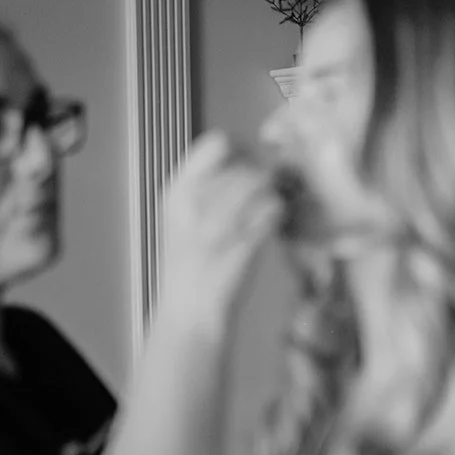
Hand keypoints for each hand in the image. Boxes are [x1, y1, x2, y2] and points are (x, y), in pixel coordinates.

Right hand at [157, 131, 282, 328]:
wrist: (189, 310)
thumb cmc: (186, 267)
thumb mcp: (179, 218)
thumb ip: (202, 187)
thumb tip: (239, 161)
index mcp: (178, 192)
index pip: (216, 144)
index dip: (239, 150)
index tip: (246, 162)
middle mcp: (197, 203)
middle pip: (246, 165)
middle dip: (261, 177)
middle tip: (263, 193)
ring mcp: (221, 222)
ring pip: (264, 184)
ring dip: (272, 194)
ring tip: (265, 210)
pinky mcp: (246, 242)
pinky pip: (273, 209)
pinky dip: (277, 213)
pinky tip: (271, 224)